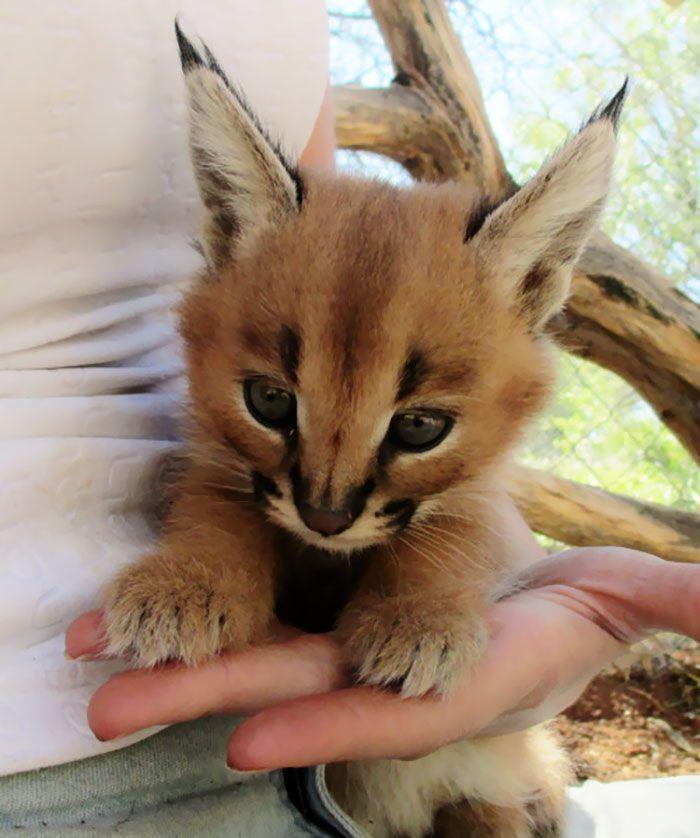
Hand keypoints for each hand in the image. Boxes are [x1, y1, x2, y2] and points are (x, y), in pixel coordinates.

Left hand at [65, 547, 698, 769]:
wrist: (532, 605)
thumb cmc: (581, 607)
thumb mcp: (627, 599)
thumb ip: (675, 605)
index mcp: (462, 674)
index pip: (395, 706)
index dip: (334, 720)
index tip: (256, 736)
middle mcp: (396, 674)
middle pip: (299, 687)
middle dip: (211, 696)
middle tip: (113, 707)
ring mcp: (358, 650)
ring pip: (265, 656)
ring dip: (184, 664)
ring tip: (99, 669)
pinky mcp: (336, 621)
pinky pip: (268, 624)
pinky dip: (209, 628)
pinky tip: (147, 624)